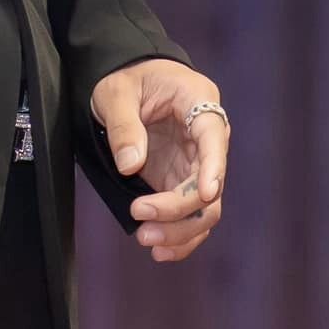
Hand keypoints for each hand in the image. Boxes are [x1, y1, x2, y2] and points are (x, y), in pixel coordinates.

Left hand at [90, 60, 228, 264]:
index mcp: (198, 101)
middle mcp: (207, 136)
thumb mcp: (115, 91)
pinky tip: (161, 251)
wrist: (129, 80)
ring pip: (204, 207)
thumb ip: (124, 126)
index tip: (205, 194)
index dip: (213, 168)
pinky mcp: (182, 180)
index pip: (213, 137)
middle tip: (141, 219)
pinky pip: (190, 214)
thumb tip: (131, 165)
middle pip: (210, 183)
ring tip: (146, 240)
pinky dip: (180, 235)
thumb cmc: (126, 77)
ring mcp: (196, 162)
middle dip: (180, 209)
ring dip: (180, 229)